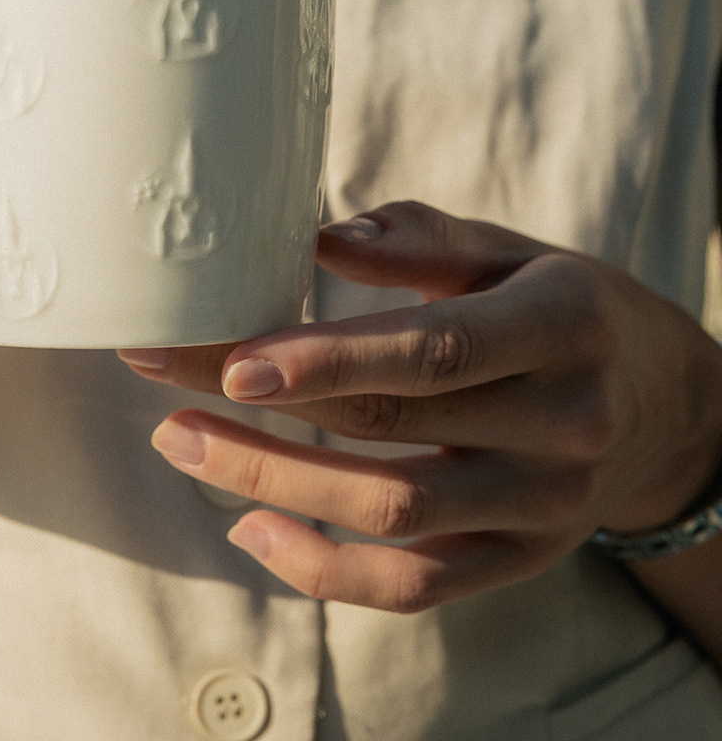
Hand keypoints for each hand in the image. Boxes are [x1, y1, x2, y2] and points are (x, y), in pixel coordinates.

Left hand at [119, 201, 721, 611]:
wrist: (660, 400)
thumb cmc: (561, 306)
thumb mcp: (511, 249)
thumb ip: (422, 240)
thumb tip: (321, 235)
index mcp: (560, 326)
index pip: (435, 351)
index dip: (329, 359)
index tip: (231, 358)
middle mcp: (563, 424)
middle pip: (390, 428)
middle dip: (260, 404)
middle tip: (160, 368)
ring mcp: (543, 507)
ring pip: (389, 514)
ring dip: (270, 481)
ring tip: (179, 438)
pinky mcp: (518, 559)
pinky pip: (412, 586)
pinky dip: (322, 569)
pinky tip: (250, 527)